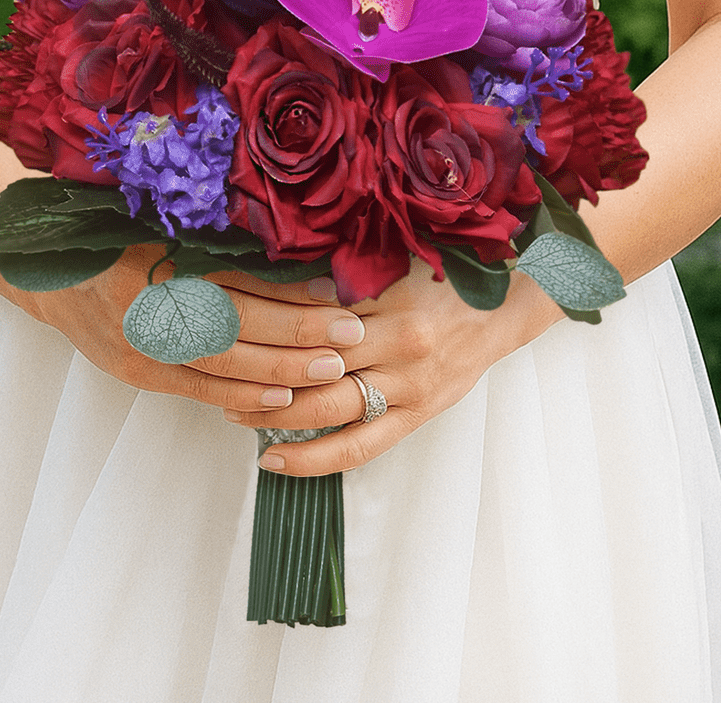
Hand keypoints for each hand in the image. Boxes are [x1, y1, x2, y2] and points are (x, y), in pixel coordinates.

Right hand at [21, 245, 365, 414]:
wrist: (51, 274)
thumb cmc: (119, 239)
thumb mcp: (165, 224)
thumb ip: (220, 239)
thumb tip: (298, 251)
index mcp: (161, 249)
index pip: (238, 274)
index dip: (290, 286)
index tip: (337, 289)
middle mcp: (149, 295)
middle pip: (237, 319)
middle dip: (298, 331)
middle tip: (351, 334)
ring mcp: (140, 337)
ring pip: (222, 360)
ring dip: (280, 368)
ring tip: (332, 369)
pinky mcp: (137, 370)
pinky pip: (198, 387)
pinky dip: (241, 394)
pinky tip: (281, 398)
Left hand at [218, 262, 562, 475]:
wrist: (505, 306)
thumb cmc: (443, 275)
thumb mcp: (394, 260)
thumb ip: (342, 272)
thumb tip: (269, 272)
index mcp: (391, 297)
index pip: (309, 313)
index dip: (261, 321)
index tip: (220, 319)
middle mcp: (400, 344)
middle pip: (311, 363)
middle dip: (257, 371)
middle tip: (215, 370)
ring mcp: (409, 386)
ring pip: (327, 409)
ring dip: (273, 414)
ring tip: (231, 413)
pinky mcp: (417, 416)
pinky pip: (358, 447)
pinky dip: (312, 459)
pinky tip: (273, 459)